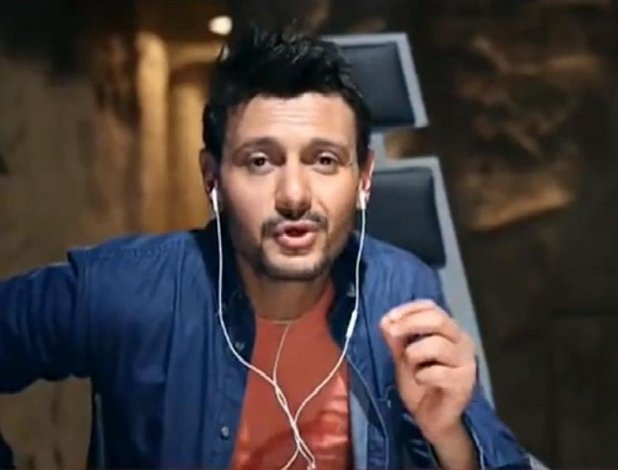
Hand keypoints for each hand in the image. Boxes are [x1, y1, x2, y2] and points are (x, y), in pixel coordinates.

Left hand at [379, 300, 476, 444]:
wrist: (432, 419)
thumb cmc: (421, 384)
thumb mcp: (402, 358)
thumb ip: (396, 339)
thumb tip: (386, 320)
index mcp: (449, 331)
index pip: (432, 307)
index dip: (409, 309)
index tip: (388, 318)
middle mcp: (462, 341)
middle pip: (438, 319)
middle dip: (409, 323)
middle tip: (391, 333)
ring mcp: (466, 362)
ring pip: (437, 344)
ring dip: (414, 355)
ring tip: (412, 368)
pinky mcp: (465, 383)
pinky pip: (437, 372)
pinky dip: (422, 376)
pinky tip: (422, 382)